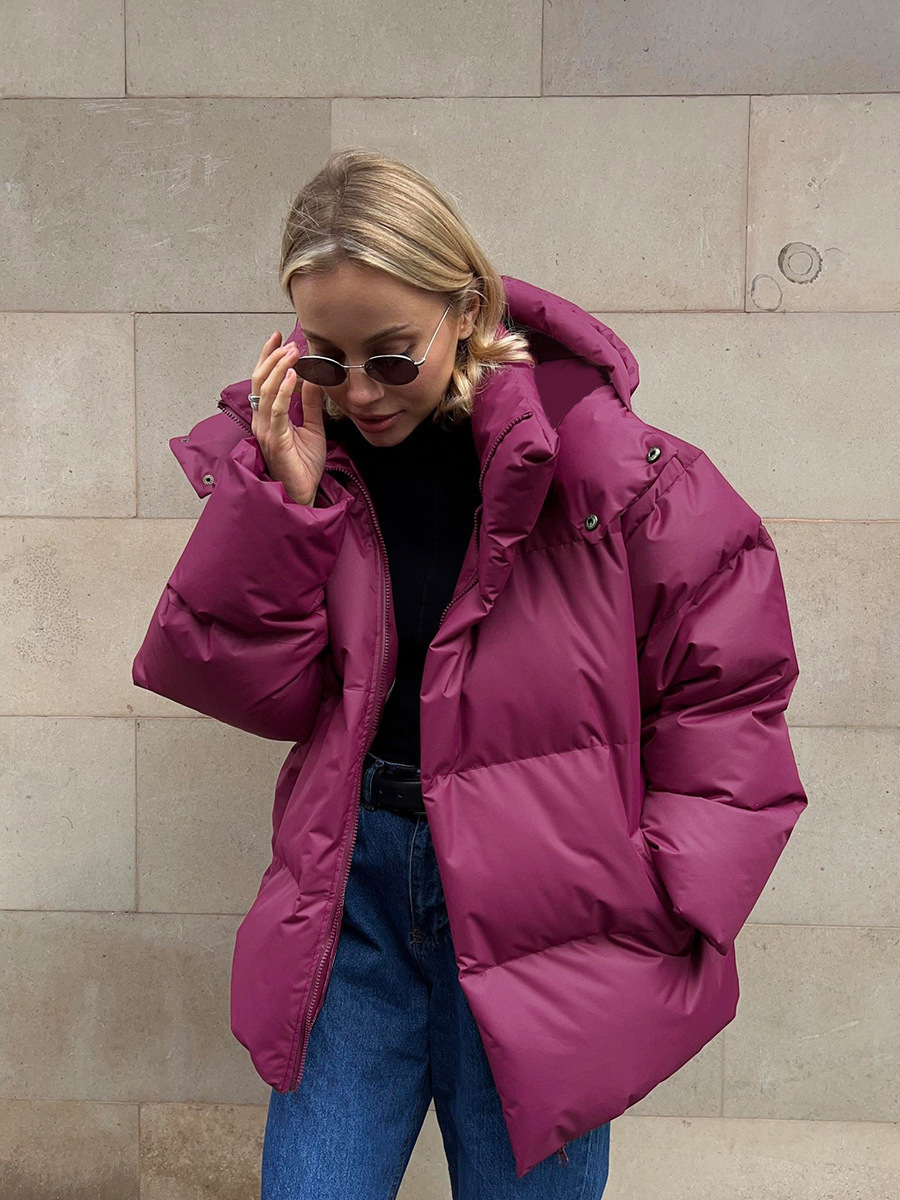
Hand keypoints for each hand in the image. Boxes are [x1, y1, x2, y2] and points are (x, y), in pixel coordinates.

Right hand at [250, 331, 327, 504]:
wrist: (303, 493)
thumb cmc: (304, 465)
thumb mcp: (313, 427)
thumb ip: (310, 403)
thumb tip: (314, 377)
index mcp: (267, 417)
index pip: (263, 380)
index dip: (267, 357)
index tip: (277, 337)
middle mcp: (261, 421)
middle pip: (259, 380)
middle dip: (273, 358)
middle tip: (289, 343)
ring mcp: (265, 430)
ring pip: (265, 390)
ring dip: (279, 368)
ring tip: (292, 353)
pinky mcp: (275, 439)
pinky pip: (276, 410)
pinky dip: (283, 391)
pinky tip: (294, 376)